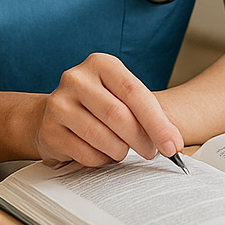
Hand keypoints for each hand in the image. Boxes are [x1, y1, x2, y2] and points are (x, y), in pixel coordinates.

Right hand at [32, 53, 183, 168]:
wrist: (52, 115)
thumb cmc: (98, 106)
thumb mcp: (122, 97)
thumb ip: (148, 114)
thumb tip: (174, 143)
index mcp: (100, 64)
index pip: (135, 93)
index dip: (158, 123)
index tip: (173, 145)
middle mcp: (76, 79)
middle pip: (118, 116)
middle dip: (142, 140)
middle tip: (153, 152)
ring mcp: (58, 104)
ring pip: (103, 138)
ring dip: (121, 151)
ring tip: (124, 150)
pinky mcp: (49, 131)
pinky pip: (87, 154)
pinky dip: (102, 160)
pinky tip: (102, 153)